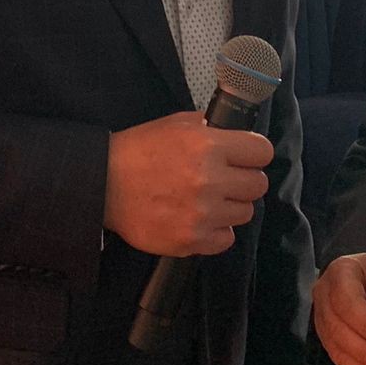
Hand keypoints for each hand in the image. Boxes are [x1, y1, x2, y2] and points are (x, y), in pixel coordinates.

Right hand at [102, 110, 271, 257]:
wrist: (104, 185)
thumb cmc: (138, 152)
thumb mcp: (175, 124)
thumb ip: (209, 126)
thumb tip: (235, 133)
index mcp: (208, 146)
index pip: (262, 151)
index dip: (254, 153)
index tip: (245, 156)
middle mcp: (210, 180)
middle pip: (258, 184)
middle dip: (244, 179)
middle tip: (224, 179)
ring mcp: (202, 213)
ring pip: (245, 212)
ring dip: (230, 206)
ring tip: (207, 199)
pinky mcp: (193, 240)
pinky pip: (227, 239)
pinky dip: (216, 230)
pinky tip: (198, 218)